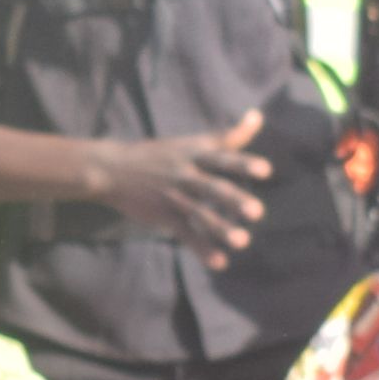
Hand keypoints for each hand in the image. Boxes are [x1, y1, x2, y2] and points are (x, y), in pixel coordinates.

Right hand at [86, 115, 269, 260]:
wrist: (112, 168)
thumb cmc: (161, 154)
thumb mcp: (193, 142)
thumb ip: (229, 135)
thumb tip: (258, 116)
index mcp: (195, 155)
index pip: (222, 158)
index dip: (243, 163)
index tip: (266, 170)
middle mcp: (186, 174)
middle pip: (213, 187)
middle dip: (234, 200)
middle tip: (257, 212)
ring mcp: (173, 196)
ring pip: (199, 213)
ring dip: (221, 228)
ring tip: (243, 242)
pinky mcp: (163, 216)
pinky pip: (184, 234)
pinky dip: (202, 249)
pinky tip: (220, 263)